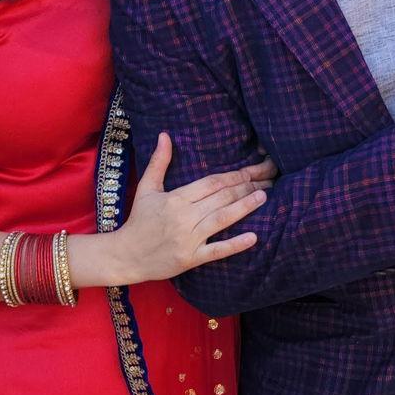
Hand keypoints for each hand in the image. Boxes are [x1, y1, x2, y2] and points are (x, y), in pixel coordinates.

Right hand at [104, 135, 268, 284]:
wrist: (125, 255)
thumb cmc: (139, 220)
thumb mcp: (147, 188)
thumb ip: (159, 162)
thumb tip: (165, 135)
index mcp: (176, 198)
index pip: (211, 183)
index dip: (235, 175)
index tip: (254, 169)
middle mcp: (183, 217)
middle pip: (221, 198)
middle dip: (246, 187)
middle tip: (269, 179)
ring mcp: (188, 239)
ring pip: (221, 219)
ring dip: (244, 207)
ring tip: (264, 196)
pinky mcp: (190, 259)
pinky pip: (216, 251)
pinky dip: (235, 244)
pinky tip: (254, 237)